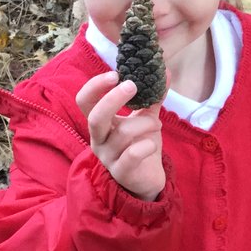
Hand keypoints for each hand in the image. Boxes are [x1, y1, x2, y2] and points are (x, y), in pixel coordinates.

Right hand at [76, 72, 165, 201]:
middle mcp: (99, 139)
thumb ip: (153, 97)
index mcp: (100, 123)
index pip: (85, 101)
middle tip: (132, 85)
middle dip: (113, 99)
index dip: (95, 86)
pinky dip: (147, 144)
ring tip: (157, 123)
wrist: (147, 179)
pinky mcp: (122, 172)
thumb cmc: (141, 145)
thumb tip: (166, 71)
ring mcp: (109, 157)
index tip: (115, 74)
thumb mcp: (145, 118)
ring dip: (145, 122)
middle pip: (95, 117)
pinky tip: (153, 144)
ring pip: (123, 133)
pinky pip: (133, 154)